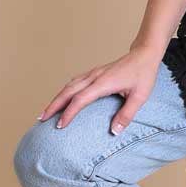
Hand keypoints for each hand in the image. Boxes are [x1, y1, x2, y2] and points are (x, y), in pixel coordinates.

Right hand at [37, 48, 162, 133]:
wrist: (144, 54)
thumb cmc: (143, 74)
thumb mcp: (140, 97)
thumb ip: (126, 115)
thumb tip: (114, 132)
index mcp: (104, 83)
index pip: (80, 99)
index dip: (69, 113)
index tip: (60, 126)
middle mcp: (95, 76)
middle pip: (68, 91)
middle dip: (53, 105)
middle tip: (41, 119)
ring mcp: (93, 73)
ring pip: (69, 86)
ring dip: (56, 98)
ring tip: (46, 112)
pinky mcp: (94, 73)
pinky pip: (74, 82)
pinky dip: (64, 91)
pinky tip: (61, 98)